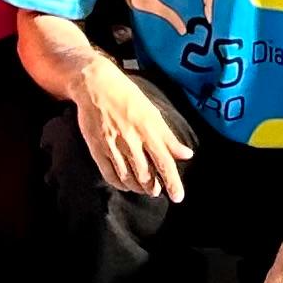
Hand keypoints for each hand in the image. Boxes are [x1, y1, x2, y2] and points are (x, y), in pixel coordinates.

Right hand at [73, 58, 191, 199]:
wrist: (95, 85)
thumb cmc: (127, 96)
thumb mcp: (152, 112)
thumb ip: (169, 137)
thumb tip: (187, 154)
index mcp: (148, 129)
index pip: (164, 162)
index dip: (172, 182)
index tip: (178, 197)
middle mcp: (131, 140)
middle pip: (146, 174)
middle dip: (154, 188)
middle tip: (157, 191)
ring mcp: (113, 145)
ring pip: (128, 177)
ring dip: (139, 188)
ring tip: (144, 189)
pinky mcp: (97, 149)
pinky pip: (109, 174)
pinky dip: (119, 184)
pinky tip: (125, 185)